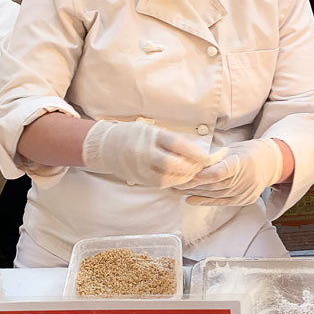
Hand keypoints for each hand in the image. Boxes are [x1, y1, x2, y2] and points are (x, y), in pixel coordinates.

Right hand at [82, 120, 207, 187]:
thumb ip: (170, 140)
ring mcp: (140, 168)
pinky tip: (180, 179)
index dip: (195, 152)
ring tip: (193, 173)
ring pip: (167, 178)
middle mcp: (144, 152)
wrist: (106, 146)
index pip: (176, 144)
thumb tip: (195, 151)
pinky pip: (160, 184)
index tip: (207, 157)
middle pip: (172, 165)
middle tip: (202, 167)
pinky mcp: (139, 179)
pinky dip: (173, 182)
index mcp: (150, 136)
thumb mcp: (151, 129)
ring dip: (184, 178)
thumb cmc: (133, 135)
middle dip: (191, 168)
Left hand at [177, 138, 283, 205]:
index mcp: (242, 162)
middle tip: (173, 180)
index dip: (200, 175)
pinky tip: (189, 199)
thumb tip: (192, 162)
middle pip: (212, 184)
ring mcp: (244, 192)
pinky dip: (203, 201)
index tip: (184, 173)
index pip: (218, 172)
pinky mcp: (242, 200)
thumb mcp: (233, 149)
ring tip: (177, 188)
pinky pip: (220, 202)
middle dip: (191, 183)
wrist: (272, 163)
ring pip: (213, 194)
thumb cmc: (249, 152)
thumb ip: (215, 157)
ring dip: (193, 192)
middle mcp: (244, 180)